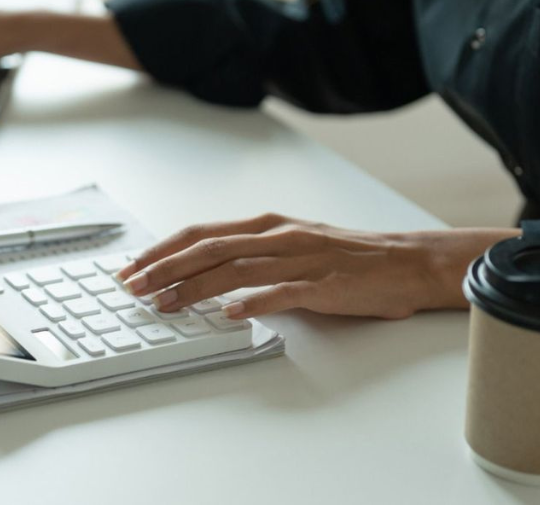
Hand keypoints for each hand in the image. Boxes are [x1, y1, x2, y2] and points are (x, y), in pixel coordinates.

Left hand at [116, 214, 519, 319]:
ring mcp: (301, 258)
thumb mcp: (289, 245)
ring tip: (165, 303)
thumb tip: (203, 274)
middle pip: (209, 248)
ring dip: (196, 287)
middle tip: (134, 286)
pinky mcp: (325, 284)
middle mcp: (278, 236)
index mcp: (266, 226)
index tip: (132, 267)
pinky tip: (229, 314)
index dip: (163, 249)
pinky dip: (253, 302)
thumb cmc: (346, 257)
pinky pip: (284, 292)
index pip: (201, 234)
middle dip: (165, 267)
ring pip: (237, 269)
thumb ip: (250, 255)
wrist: (406, 261)